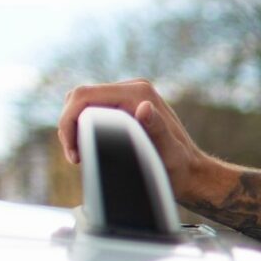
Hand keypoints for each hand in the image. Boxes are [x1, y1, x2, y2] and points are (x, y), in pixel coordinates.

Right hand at [56, 80, 217, 202]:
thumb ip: (157, 129)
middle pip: (80, 97)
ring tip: (79, 155)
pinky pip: (93, 110)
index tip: (73, 149)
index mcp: (138, 93)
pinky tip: (87, 148)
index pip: (85, 95)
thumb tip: (144, 108)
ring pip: (84, 104)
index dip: (69, 120)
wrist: (191, 172)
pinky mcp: (125, 107)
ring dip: (75, 127)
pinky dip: (84, 128)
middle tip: (74, 155)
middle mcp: (132, 88)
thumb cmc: (180, 166)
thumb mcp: (169, 152)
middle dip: (69, 124)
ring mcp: (128, 96)